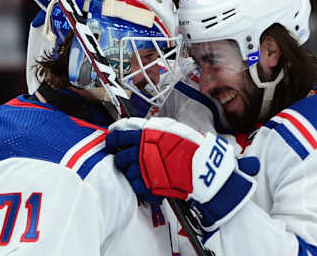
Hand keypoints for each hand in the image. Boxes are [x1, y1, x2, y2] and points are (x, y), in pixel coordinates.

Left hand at [106, 117, 259, 229]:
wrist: (205, 166)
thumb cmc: (193, 146)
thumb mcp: (173, 129)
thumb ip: (155, 130)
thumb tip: (143, 130)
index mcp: (147, 133)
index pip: (119, 134)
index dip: (113, 139)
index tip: (111, 141)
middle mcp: (142, 149)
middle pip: (120, 156)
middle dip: (121, 159)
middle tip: (126, 160)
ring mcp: (144, 168)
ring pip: (127, 172)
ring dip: (131, 173)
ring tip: (142, 173)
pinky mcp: (150, 184)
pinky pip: (136, 187)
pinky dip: (140, 187)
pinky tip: (148, 184)